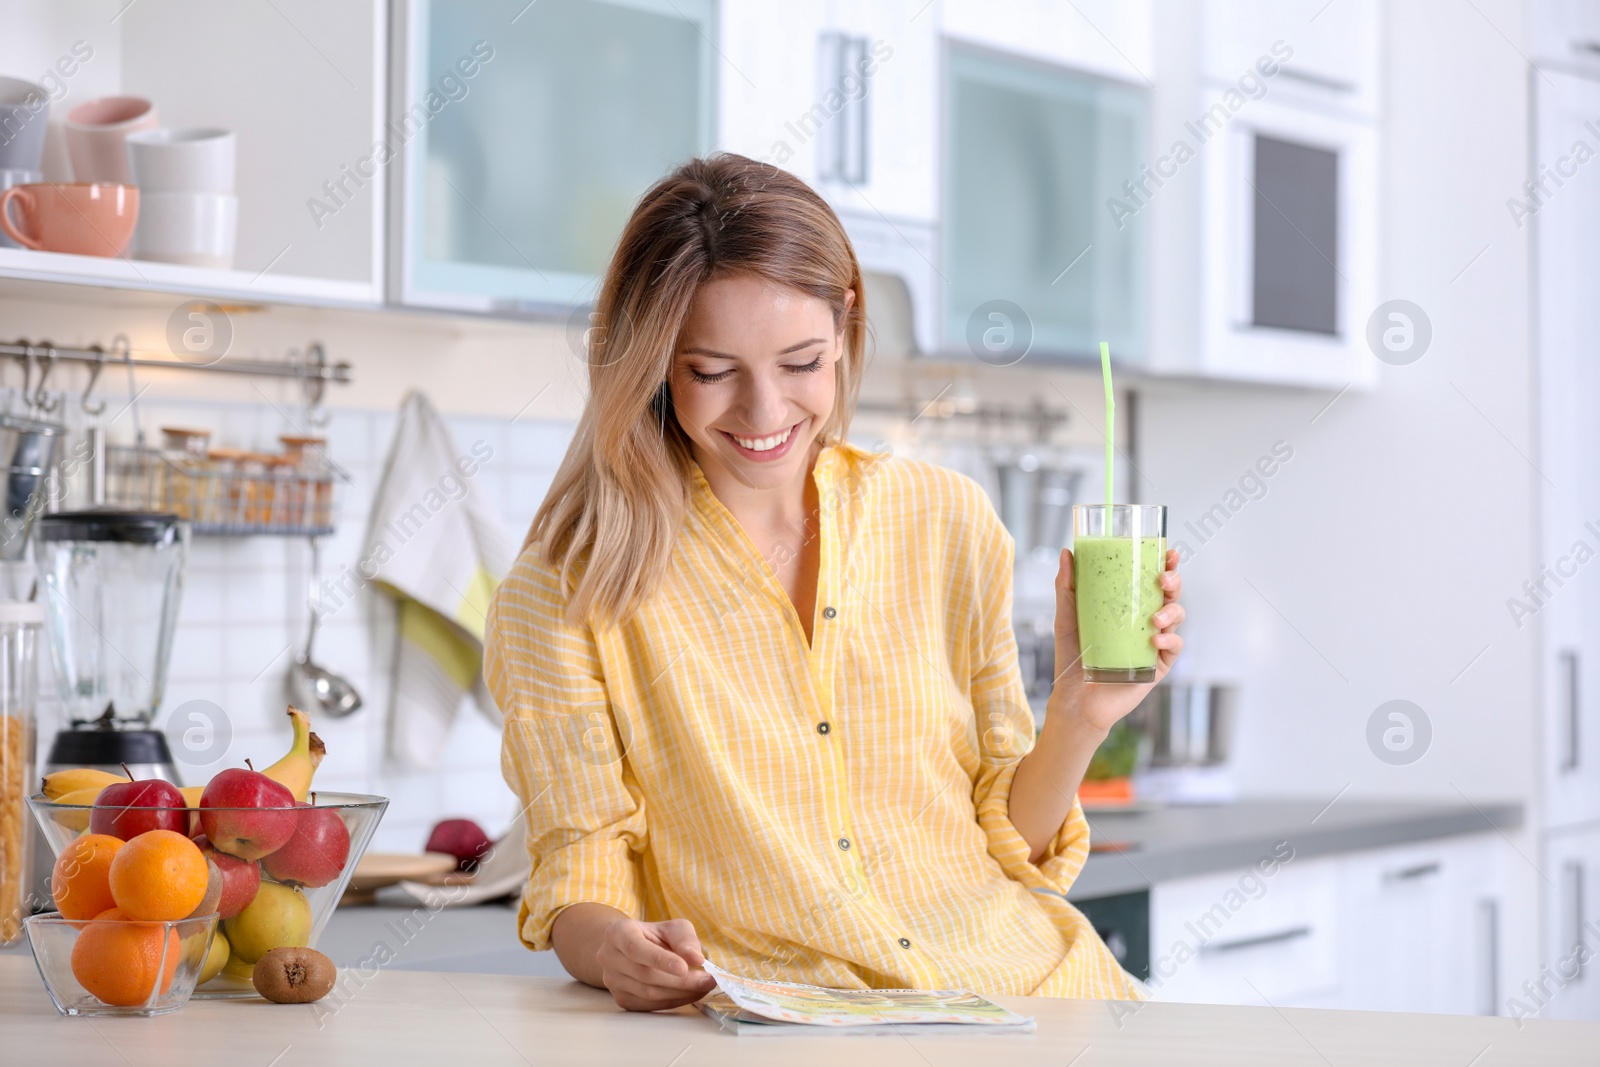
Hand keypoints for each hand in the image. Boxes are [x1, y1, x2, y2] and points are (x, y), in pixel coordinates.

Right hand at [595, 917, 716, 1011]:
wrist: (632, 949)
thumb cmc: (654, 936)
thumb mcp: (671, 928)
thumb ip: (685, 939)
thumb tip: (697, 958)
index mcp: (617, 933)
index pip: (636, 948)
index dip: (660, 960)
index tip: (684, 968)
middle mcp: (608, 957)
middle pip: (645, 974)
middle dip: (680, 980)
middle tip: (707, 980)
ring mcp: (612, 981)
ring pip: (648, 993)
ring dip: (680, 993)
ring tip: (703, 986)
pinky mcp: (621, 999)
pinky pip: (649, 1005)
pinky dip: (673, 1001)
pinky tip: (689, 994)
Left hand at [1049, 546, 1183, 733]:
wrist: (1075, 698)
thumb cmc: (1072, 657)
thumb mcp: (1067, 617)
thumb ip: (1067, 586)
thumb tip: (1067, 552)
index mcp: (1128, 606)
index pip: (1151, 580)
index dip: (1165, 564)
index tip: (1169, 552)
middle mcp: (1144, 621)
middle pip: (1170, 594)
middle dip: (1174, 582)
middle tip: (1163, 579)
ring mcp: (1154, 643)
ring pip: (1177, 617)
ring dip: (1172, 612)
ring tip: (1154, 619)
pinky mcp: (1158, 666)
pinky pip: (1174, 648)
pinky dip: (1170, 640)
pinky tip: (1156, 640)